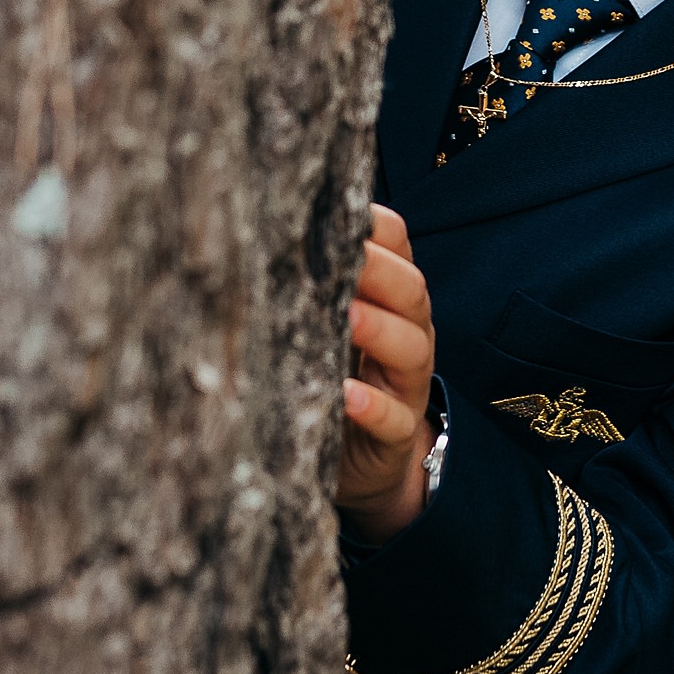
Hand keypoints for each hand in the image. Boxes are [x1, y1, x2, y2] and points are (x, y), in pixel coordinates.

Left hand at [337, 204, 435, 542]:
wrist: (364, 463)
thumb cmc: (338, 376)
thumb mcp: (333, 325)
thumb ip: (317, 283)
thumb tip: (263, 230)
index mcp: (393, 300)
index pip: (400, 247)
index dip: (377, 228)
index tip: (342, 211)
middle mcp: (409, 334)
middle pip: (411, 291)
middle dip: (380, 270)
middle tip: (345, 257)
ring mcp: (406, 385)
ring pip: (411, 348)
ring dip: (380, 328)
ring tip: (348, 316)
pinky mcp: (396, 435)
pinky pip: (395, 419)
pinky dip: (372, 407)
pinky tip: (345, 396)